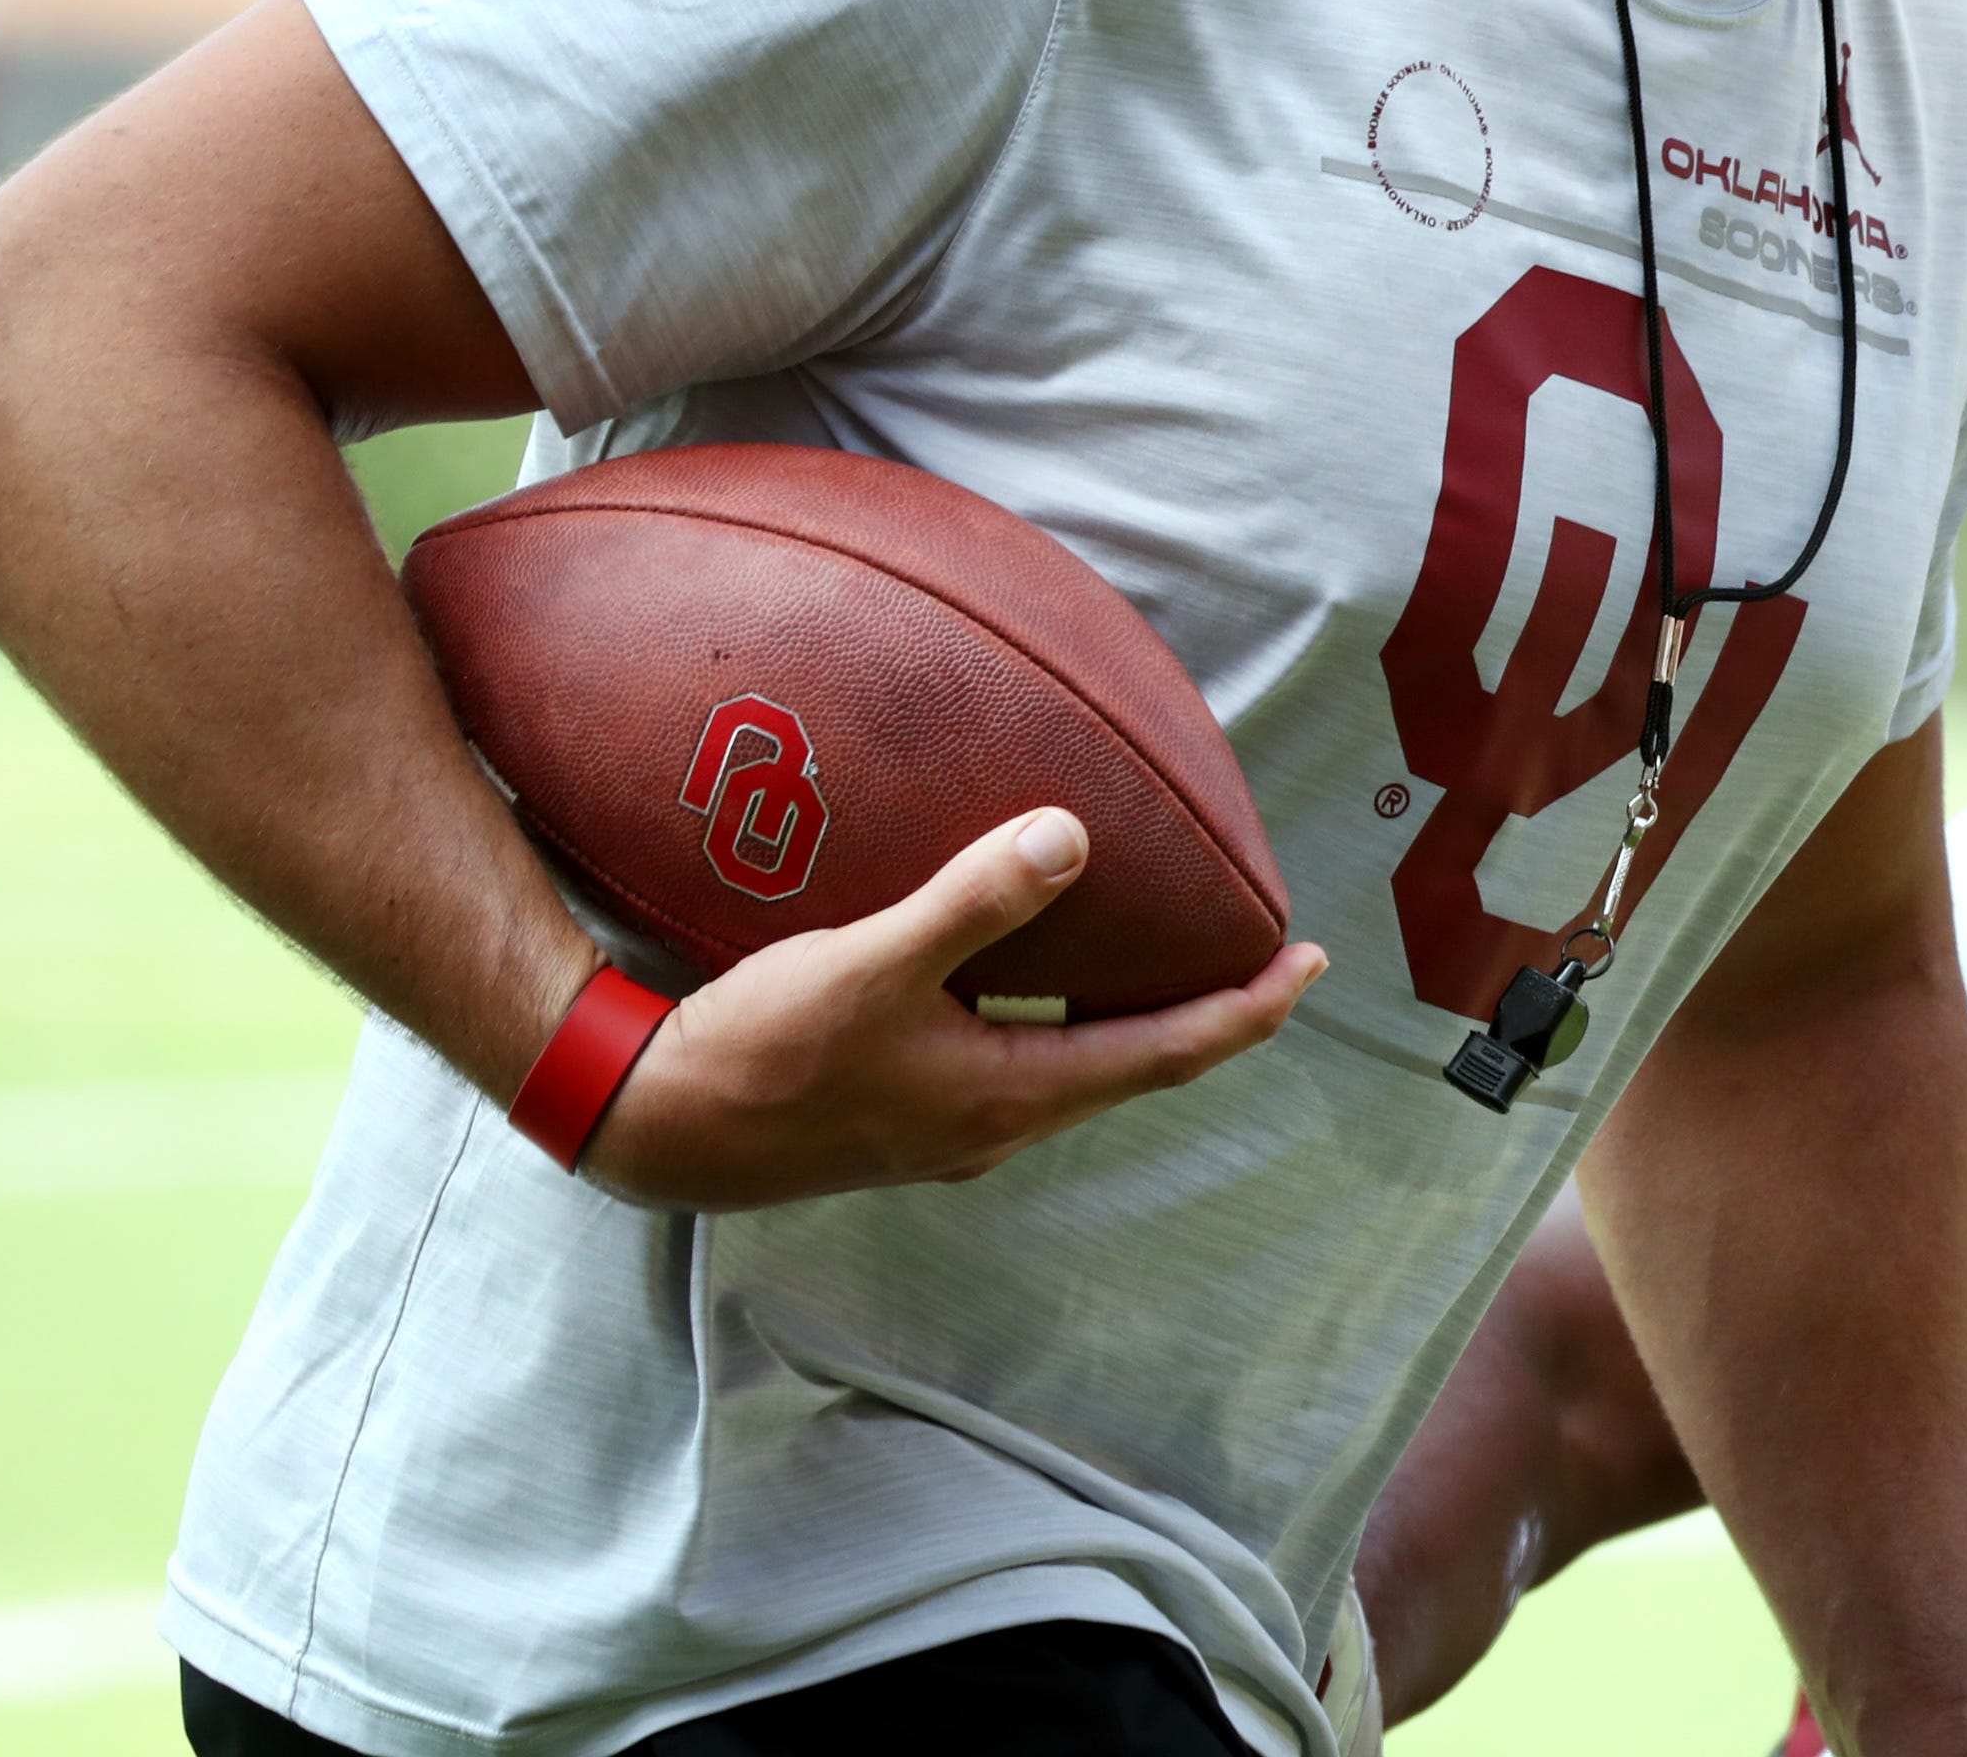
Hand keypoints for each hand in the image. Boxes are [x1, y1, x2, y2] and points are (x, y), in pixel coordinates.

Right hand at [576, 807, 1326, 1208]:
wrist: (654, 1129)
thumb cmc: (761, 1052)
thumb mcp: (873, 965)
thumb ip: (974, 902)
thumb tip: (1072, 838)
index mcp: (1007, 1098)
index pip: (1165, 1053)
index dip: (1246, 1010)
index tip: (1312, 965)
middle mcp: (992, 1126)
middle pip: (1131, 1065)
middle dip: (1204, 1011)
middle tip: (1261, 953)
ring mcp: (947, 1127)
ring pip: (1071, 1066)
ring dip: (1127, 1014)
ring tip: (1163, 951)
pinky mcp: (904, 1113)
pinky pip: (1015, 1059)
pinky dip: (1055, 1014)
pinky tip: (1030, 970)